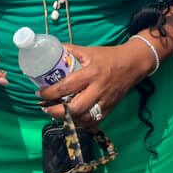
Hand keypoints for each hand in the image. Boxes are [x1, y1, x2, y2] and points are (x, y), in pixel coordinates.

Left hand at [36, 41, 154, 124]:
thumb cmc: (109, 56)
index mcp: (91, 73)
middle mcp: (98, 89)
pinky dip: (81, 122)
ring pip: (85, 118)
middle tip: (45, 108)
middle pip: (76, 108)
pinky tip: (73, 118)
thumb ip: (71, 51)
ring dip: (68, 118)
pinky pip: (94, 122)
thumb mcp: (89, 51)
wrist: (133, 64)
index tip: (39, 93)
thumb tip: (52, 50)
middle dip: (57, 111)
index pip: (67, 87)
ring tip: (56, 113)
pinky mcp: (110, 109)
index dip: (50, 92)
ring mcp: (105, 101)